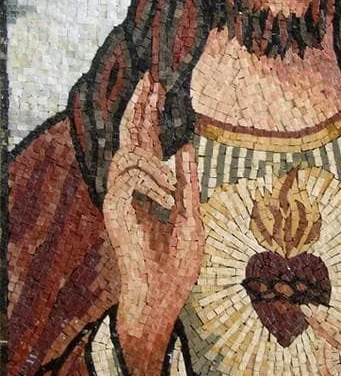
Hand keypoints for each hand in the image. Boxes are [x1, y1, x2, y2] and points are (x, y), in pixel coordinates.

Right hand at [103, 72, 203, 337]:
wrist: (162, 297)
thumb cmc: (177, 263)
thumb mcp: (191, 217)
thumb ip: (187, 183)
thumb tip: (185, 146)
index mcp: (150, 186)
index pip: (146, 140)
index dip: (148, 112)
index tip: (155, 84)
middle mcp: (131, 187)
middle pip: (130, 136)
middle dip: (140, 107)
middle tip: (150, 78)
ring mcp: (119, 197)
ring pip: (129, 154)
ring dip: (156, 166)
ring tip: (173, 196)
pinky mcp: (113, 209)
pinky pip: (130, 176)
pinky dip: (153, 183)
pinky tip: (167, 202)